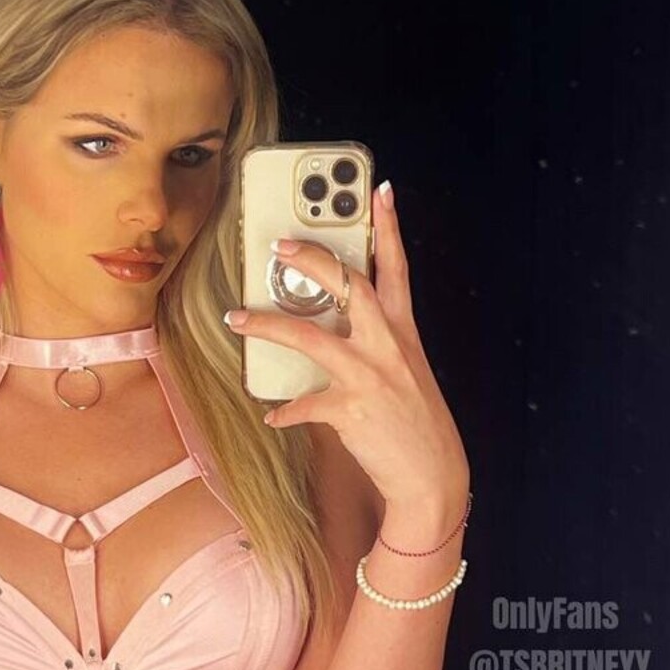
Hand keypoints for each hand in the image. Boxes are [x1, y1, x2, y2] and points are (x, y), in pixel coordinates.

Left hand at [225, 181, 468, 511]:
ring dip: (267, 325)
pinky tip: (272, 416)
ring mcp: (369, 376)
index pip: (398, 269)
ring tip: (237, 319)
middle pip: (350, 286)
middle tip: (281, 245)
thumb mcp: (406, 375)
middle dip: (314, 260)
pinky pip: (304, 404)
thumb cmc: (416, 427)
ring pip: (309, 337)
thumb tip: (336, 333)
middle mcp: (388, 347)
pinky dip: (284, 411)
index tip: (378, 191)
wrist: (432, 478)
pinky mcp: (351, 410)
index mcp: (404, 334)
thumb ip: (376, 348)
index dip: (389, 227)